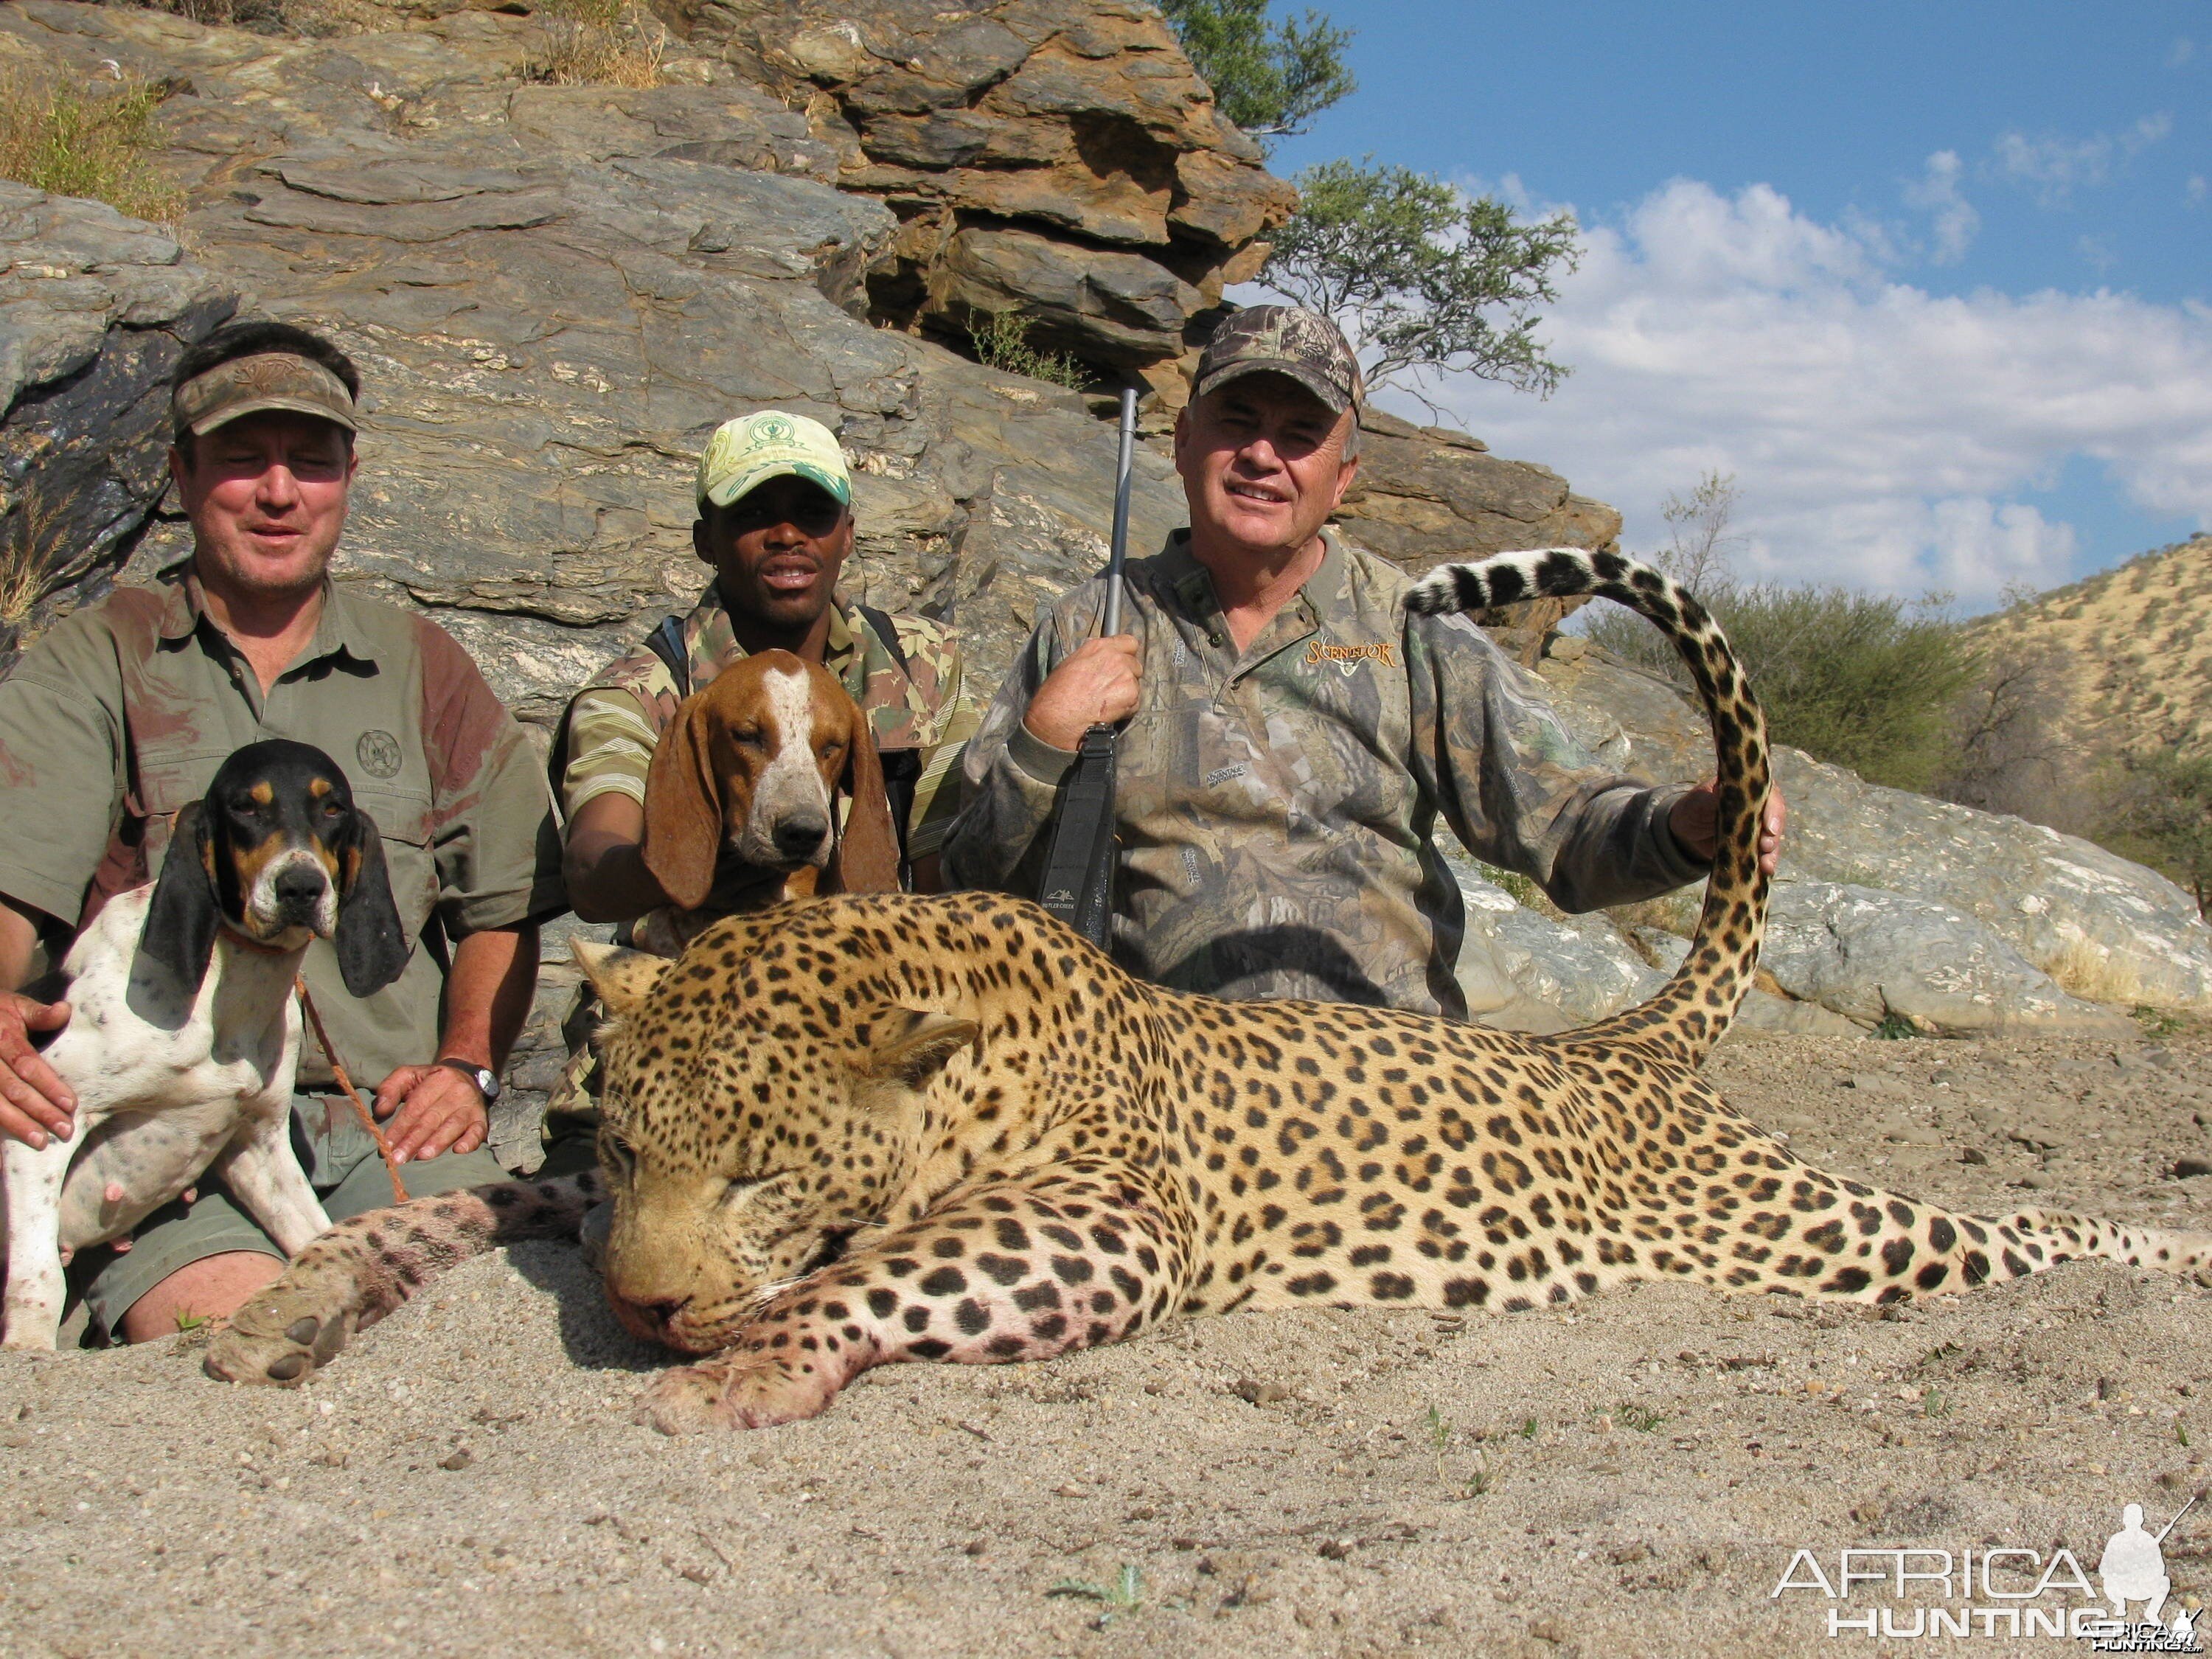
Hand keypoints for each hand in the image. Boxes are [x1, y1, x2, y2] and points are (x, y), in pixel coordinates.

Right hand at [0, 990, 74, 1147]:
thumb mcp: (16, 1005)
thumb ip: (39, 1013)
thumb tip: (64, 1011)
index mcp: (3, 1038)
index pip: (28, 1065)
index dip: (49, 1085)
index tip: (70, 1104)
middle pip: (14, 1089)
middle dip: (40, 1111)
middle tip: (64, 1130)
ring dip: (18, 1124)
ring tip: (41, 1141)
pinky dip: (1, 1123)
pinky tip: (14, 1139)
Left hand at [372, 1062, 488, 1164]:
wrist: (466, 1076)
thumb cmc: (430, 1081)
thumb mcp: (408, 1076)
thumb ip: (389, 1090)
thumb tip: (379, 1112)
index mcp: (438, 1079)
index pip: (415, 1107)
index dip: (400, 1127)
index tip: (386, 1145)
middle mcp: (457, 1091)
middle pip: (432, 1119)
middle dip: (413, 1140)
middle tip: (398, 1159)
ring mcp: (471, 1106)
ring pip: (453, 1126)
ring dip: (437, 1143)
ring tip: (422, 1157)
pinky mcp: (481, 1119)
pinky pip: (478, 1131)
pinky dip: (470, 1141)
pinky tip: (459, 1150)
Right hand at [1022, 636, 1140, 751]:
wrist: (1058, 716)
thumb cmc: (1058, 693)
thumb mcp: (1071, 664)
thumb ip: (1093, 658)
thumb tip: (1100, 660)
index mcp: (1099, 647)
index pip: (1129, 642)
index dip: (1126, 654)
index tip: (1123, 662)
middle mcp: (1115, 657)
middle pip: (1135, 664)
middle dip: (1127, 675)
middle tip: (1112, 688)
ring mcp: (1125, 675)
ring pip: (1135, 684)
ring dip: (1126, 693)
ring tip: (1108, 702)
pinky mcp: (1130, 695)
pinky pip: (1135, 702)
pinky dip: (1126, 709)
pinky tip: (1110, 712)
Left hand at [1669, 782, 1786, 875]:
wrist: (1687, 832)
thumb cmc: (1694, 808)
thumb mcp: (1700, 801)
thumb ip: (1714, 798)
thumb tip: (1727, 793)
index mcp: (1750, 787)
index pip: (1769, 794)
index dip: (1773, 811)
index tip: (1769, 828)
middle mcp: (1760, 804)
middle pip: (1775, 818)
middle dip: (1773, 835)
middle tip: (1766, 847)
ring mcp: (1759, 826)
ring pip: (1772, 838)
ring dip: (1772, 853)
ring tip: (1766, 866)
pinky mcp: (1755, 844)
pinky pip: (1765, 854)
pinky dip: (1766, 863)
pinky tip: (1765, 872)